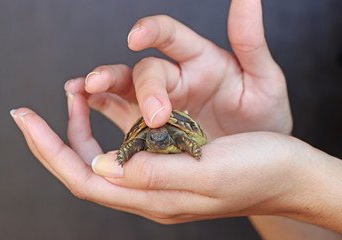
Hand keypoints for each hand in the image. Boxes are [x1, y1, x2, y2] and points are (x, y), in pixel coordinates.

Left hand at [10, 89, 304, 223]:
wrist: (290, 174)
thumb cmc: (259, 169)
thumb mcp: (208, 171)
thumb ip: (153, 173)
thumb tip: (100, 166)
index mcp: (157, 197)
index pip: (84, 178)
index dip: (51, 149)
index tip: (25, 119)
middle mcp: (153, 193)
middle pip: (87, 171)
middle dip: (55, 140)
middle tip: (34, 111)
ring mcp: (162, 181)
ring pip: (105, 159)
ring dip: (81, 130)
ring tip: (74, 97)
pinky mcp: (173, 166)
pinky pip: (128, 149)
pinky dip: (111, 127)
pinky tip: (109, 110)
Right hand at [84, 0, 291, 140]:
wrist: (256, 158)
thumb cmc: (263, 117)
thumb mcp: (265, 80)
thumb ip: (250, 41)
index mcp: (201, 60)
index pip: (171, 36)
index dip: (152, 31)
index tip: (136, 37)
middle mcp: (176, 78)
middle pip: (144, 70)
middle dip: (139, 86)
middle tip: (146, 112)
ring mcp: (159, 102)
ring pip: (123, 88)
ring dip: (100, 88)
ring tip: (80, 91)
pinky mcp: (148, 126)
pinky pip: (118, 112)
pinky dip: (97, 107)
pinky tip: (81, 107)